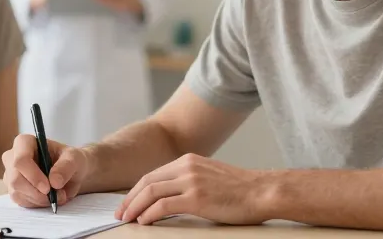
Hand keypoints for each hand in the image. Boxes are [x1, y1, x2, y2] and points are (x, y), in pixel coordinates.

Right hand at [2, 134, 91, 207]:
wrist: (71, 173)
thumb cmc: (70, 160)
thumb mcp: (75, 159)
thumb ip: (66, 167)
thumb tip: (54, 181)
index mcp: (24, 142)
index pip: (20, 159)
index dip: (33, 175)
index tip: (48, 188)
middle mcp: (12, 157)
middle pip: (16, 179)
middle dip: (37, 192)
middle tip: (57, 196)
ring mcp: (11, 174)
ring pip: (17, 193)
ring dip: (40, 199)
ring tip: (58, 195)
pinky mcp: (13, 189)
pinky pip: (21, 201)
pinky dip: (37, 203)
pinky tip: (48, 198)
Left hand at [116, 153, 267, 225]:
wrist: (262, 191)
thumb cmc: (240, 190)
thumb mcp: (210, 176)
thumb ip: (190, 180)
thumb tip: (169, 196)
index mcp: (188, 160)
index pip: (153, 174)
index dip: (136, 190)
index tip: (127, 202)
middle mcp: (187, 166)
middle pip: (147, 181)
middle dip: (130, 198)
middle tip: (120, 212)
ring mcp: (191, 181)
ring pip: (151, 192)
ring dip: (135, 207)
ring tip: (127, 218)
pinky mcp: (197, 197)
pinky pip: (163, 205)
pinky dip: (149, 214)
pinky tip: (144, 221)